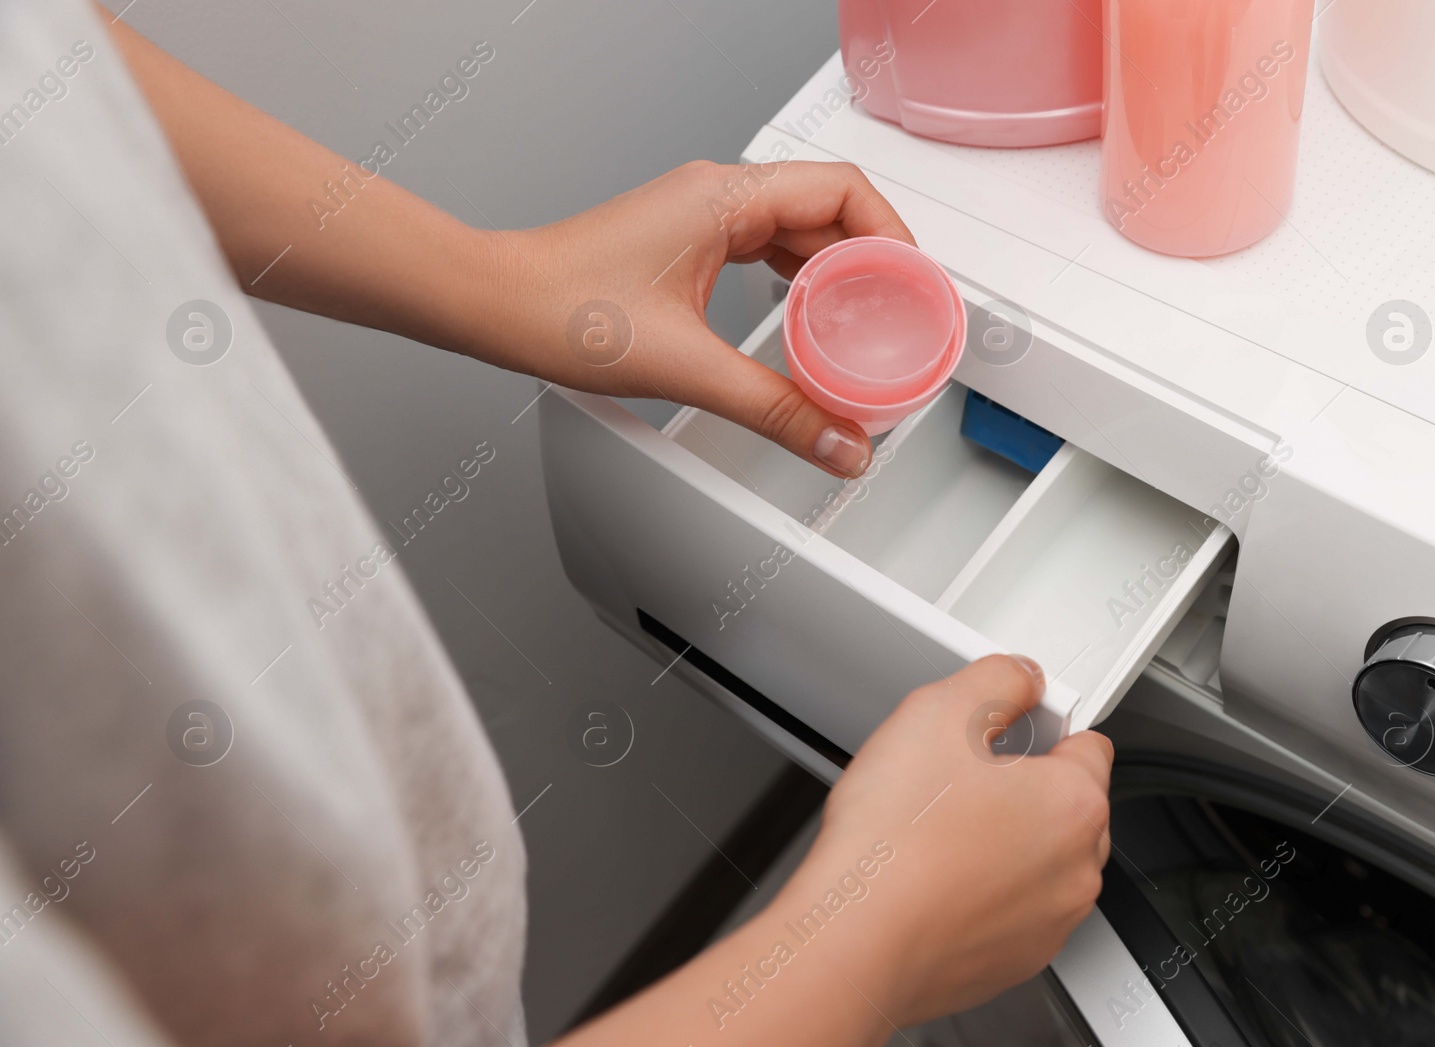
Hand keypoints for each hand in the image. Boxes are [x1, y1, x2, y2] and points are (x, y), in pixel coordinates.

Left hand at [470, 160, 914, 477]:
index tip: (915, 287)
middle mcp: (716, 196)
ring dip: (837, 275)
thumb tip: (836, 440)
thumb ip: (775, 408)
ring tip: (864, 325)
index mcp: (725, 197)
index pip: (843, 192)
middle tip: (900, 317)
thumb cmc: (561, 308)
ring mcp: (701, 217)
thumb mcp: (687, 367)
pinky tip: (807, 322)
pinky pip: (766, 251)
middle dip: (874, 263)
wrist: (494, 305)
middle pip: (829, 210)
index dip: (893, 237)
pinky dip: (798, 284)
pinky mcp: (687, 245)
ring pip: (797, 232)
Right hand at [780, 654, 1113, 1025]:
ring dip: (1002, 843)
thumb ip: (996, 679)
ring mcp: (1048, 924)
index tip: (1003, 729)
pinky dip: (980, 894)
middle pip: (1068, 805)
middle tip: (956, 781)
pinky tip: (931, 878)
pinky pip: (1010, 911)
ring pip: (1039, 861)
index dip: (1041, 725)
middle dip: (1022, 788)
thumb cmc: (894, 844)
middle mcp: (1076, 871)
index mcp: (1074, 804)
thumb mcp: (938, 712)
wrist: (854, 942)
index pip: (1091, 743)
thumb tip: (1020, 678)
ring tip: (935, 832)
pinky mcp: (1013, 961)